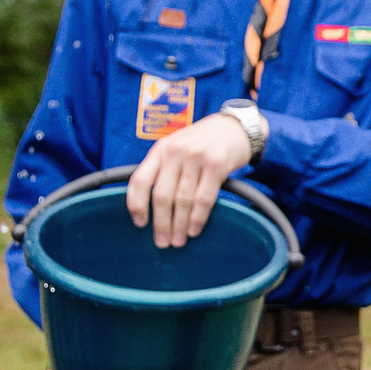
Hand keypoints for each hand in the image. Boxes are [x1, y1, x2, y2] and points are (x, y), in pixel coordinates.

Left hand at [124, 112, 253, 248]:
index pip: (139, 180)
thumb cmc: (203, 142)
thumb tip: (151, 206)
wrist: (235, 126)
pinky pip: (203, 198)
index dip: (136, 204)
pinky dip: (197, 218)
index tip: (140, 223)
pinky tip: (194, 229)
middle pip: (161, 195)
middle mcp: (175, 151)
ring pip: (182, 200)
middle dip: (161, 223)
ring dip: (179, 225)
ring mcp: (195, 156)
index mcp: (160, 149)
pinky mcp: (216, 163)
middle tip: (162, 242)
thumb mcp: (177, 147)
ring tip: (178, 241)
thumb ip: (164, 168)